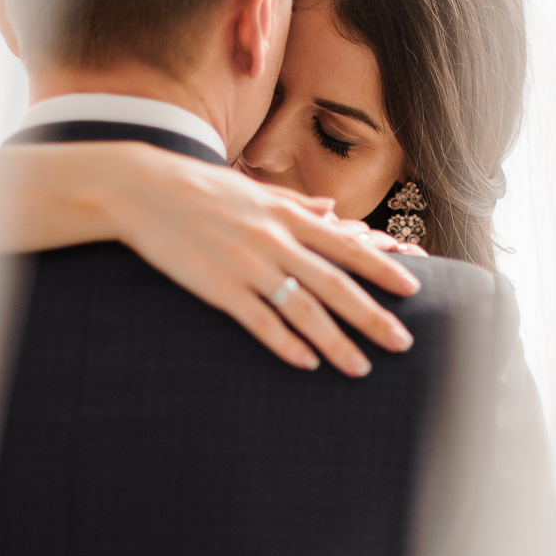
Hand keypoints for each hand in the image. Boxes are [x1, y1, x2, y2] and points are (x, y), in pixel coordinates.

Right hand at [106, 144, 420, 376]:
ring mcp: (248, 266)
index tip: (412, 288)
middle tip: (403, 342)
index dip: (382, 268)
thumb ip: (295, 203)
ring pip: (304, 311)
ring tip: (361, 368)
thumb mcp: (253, 188)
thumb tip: (330, 208)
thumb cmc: (199, 187)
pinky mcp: (220, 288)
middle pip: (336, 285)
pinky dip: (287, 345)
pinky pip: (261, 323)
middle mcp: (275, 241)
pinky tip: (308, 363)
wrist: (143, 190)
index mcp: (286, 215)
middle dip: (373, 316)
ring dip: (336, 343)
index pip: (346, 245)